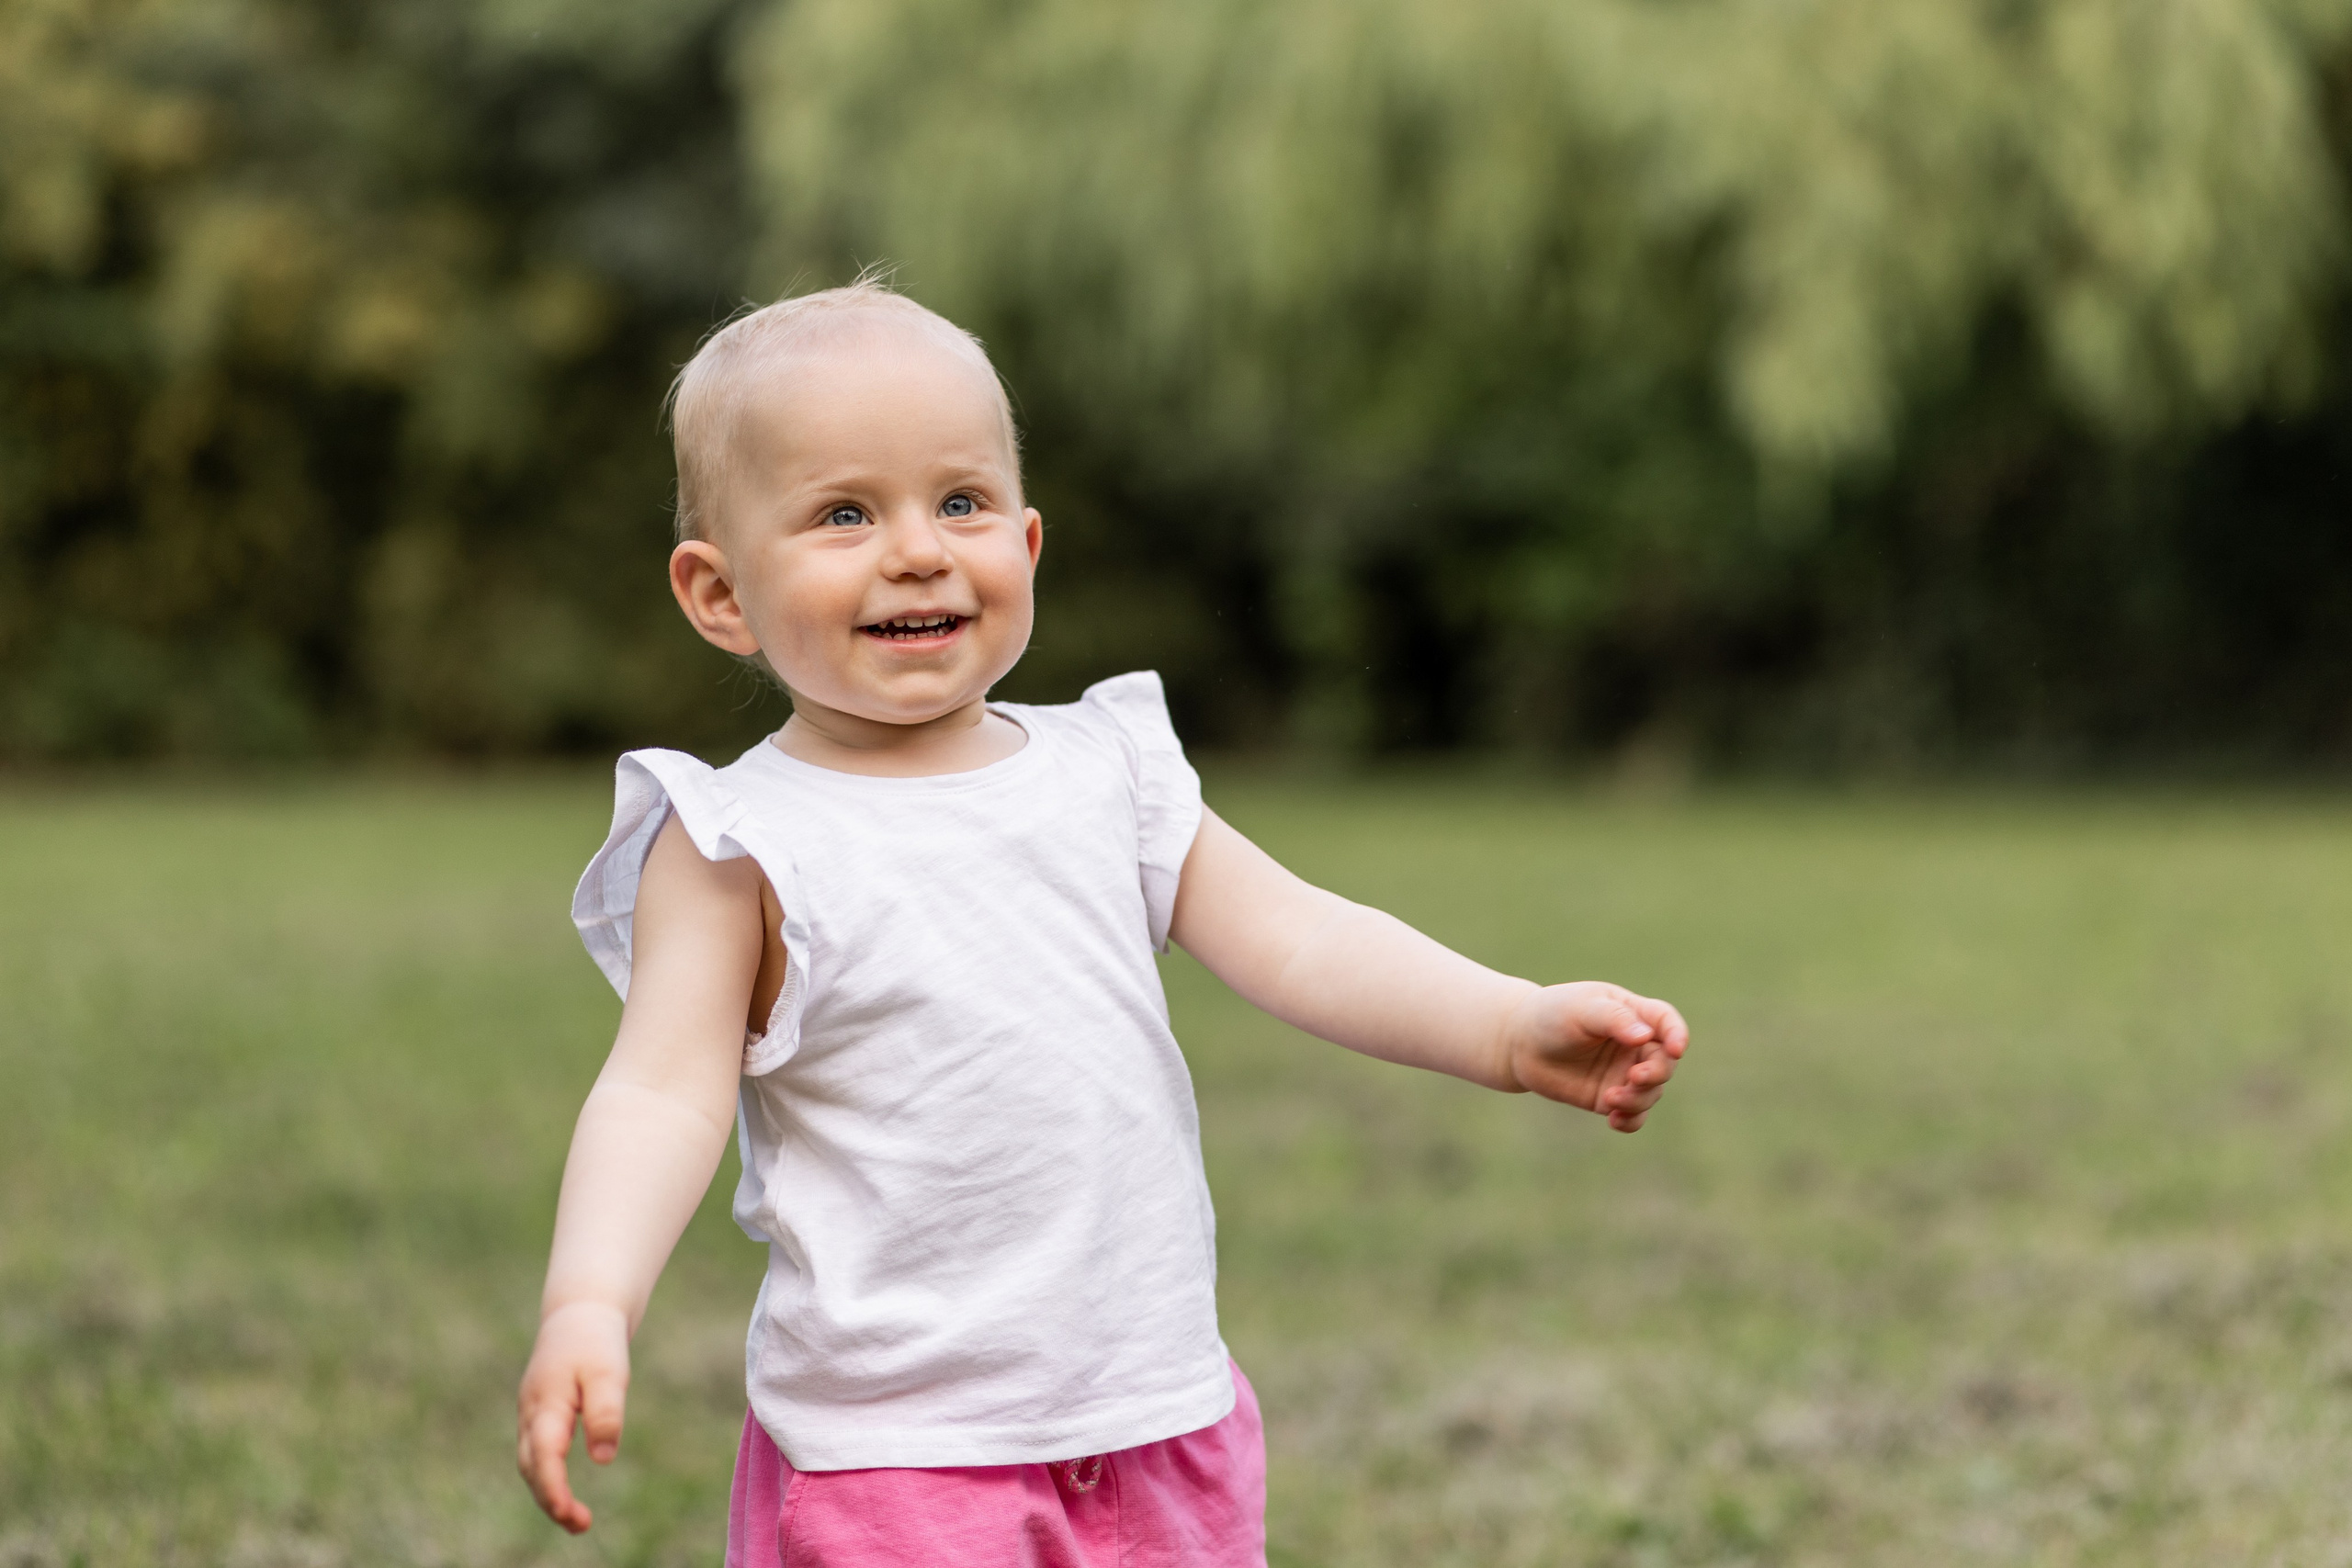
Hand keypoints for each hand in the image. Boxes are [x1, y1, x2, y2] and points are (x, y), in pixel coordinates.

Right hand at [516, 1300, 630, 1532]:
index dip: (553, 1489)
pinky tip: (564, 1493)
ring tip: (578, 1519)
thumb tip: (603, 1459)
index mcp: (546, 1403)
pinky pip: (535, 1453)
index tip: (569, 1514)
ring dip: (547, 1493)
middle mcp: (531, 1412)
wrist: (579, 1311)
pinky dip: (546, 1477)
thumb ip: (605, 1413)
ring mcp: (530, 1413)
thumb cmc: (596, 1341)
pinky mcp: (538, 1414)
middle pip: (531, 1467)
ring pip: (529, 1463)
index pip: (544, 1456)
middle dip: (550, 1500)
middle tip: (581, 1525)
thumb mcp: (609, 1372)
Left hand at [1501, 981, 1688, 1131]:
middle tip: (1634, 1078)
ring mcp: (1623, 1073)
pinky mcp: (1609, 1097)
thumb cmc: (1551, 1015)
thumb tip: (1645, 1037)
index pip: (1666, 1022)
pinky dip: (1631, 1121)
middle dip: (1656, 1073)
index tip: (1676, 1049)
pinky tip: (1613, 1120)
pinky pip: (1633, 1115)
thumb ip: (1614, 1019)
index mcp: (1632, 1014)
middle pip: (1664, 1062)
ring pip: (1651, 1092)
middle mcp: (1634, 1045)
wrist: (1519, 1043)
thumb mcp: (1582, 1008)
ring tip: (1610, 1099)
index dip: (1677, 1035)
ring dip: (1638, 1099)